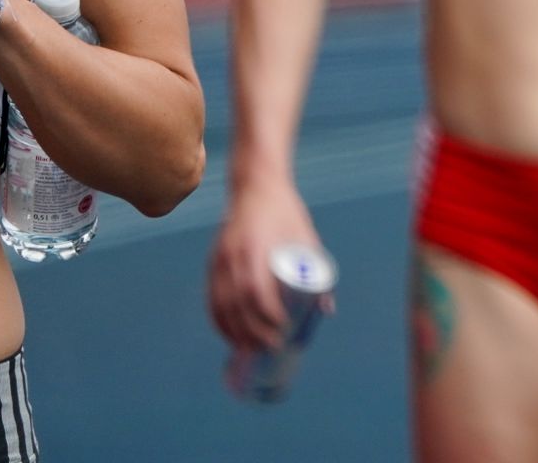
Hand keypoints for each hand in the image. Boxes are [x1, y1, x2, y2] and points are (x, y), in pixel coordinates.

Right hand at [208, 177, 323, 350]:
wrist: (255, 187)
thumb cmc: (286, 213)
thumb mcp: (307, 237)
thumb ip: (316, 272)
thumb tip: (326, 311)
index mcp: (256, 247)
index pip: (256, 290)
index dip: (267, 315)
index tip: (283, 329)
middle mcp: (233, 255)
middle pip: (237, 303)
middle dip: (252, 331)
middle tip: (271, 347)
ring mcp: (219, 259)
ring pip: (221, 304)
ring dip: (234, 332)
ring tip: (251, 350)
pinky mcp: (213, 262)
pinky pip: (211, 298)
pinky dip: (219, 320)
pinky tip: (229, 335)